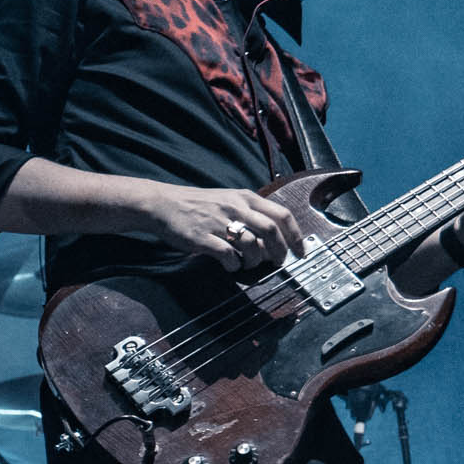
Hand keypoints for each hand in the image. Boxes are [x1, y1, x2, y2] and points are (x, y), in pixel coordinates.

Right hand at [139, 182, 304, 273]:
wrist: (163, 204)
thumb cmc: (197, 204)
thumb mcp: (228, 199)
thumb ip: (250, 212)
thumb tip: (272, 236)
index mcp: (245, 198)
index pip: (282, 215)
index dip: (295, 236)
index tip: (300, 252)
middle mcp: (236, 208)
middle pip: (271, 230)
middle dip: (280, 251)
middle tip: (278, 263)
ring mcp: (219, 222)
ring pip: (252, 244)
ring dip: (256, 260)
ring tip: (249, 264)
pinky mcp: (203, 238)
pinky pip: (228, 255)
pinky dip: (234, 264)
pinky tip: (230, 265)